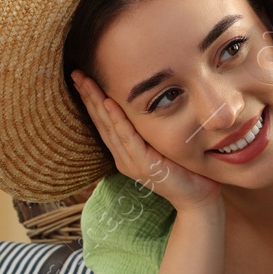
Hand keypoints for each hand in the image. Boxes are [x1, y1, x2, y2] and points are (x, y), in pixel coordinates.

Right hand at [70, 70, 219, 213]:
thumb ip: (151, 131)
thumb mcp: (162, 146)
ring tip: (84, 82)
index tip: (81, 78)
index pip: (103, 122)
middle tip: (75, 73)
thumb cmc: (185, 172)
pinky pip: (128, 137)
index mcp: (125, 153)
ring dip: (95, 102)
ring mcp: (132, 162)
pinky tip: (107, 103)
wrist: (197, 200)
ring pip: (109, 126)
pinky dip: (117, 119)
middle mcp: (123, 157)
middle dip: (86, 96)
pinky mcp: (144, 164)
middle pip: (100, 121)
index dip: (91, 100)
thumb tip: (150, 104)